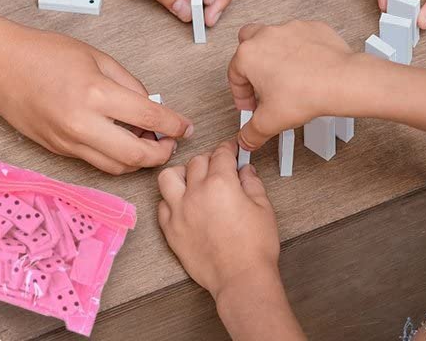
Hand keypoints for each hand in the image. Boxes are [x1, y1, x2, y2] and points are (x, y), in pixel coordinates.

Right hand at [0, 26, 192, 173]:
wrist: (0, 67)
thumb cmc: (48, 53)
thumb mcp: (98, 58)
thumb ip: (129, 84)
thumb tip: (150, 108)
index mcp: (97, 94)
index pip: (148, 118)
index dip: (174, 125)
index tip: (188, 127)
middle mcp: (82, 125)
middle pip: (134, 155)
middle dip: (161, 153)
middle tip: (173, 143)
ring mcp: (67, 142)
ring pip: (115, 167)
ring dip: (139, 161)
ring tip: (152, 144)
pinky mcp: (57, 151)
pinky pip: (95, 162)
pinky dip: (116, 158)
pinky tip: (125, 142)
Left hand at [158, 141, 279, 298]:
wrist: (241, 278)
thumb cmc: (254, 247)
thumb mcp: (263, 206)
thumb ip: (252, 182)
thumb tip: (245, 171)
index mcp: (221, 183)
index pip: (221, 153)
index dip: (229, 148)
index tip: (231, 150)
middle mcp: (196, 193)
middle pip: (196, 161)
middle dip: (210, 159)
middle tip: (219, 167)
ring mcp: (180, 212)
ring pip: (169, 177)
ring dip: (182, 174)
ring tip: (193, 180)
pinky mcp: (171, 231)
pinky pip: (162, 206)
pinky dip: (171, 200)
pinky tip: (184, 203)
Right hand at [229, 22, 356, 151]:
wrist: (340, 81)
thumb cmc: (306, 93)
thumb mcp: (269, 122)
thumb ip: (250, 133)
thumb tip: (247, 138)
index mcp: (249, 54)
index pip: (233, 74)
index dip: (241, 95)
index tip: (251, 106)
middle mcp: (268, 35)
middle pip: (247, 43)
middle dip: (250, 63)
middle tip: (259, 83)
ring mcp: (291, 28)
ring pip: (275, 37)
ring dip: (276, 55)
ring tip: (286, 78)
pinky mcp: (312, 28)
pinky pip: (300, 37)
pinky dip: (300, 50)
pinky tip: (307, 69)